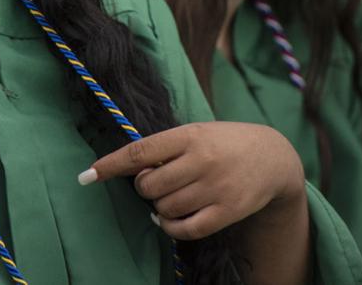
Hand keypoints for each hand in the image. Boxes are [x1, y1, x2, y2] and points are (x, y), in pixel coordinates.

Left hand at [80, 122, 306, 240]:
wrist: (273, 156)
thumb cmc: (224, 142)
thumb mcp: (196, 131)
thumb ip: (166, 148)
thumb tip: (130, 170)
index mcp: (189, 135)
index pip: (140, 151)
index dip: (111, 164)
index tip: (88, 175)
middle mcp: (201, 161)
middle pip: (149, 185)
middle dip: (144, 188)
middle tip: (156, 182)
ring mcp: (215, 188)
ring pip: (165, 208)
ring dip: (158, 207)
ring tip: (170, 196)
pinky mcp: (227, 212)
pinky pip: (186, 229)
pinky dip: (170, 227)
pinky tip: (169, 219)